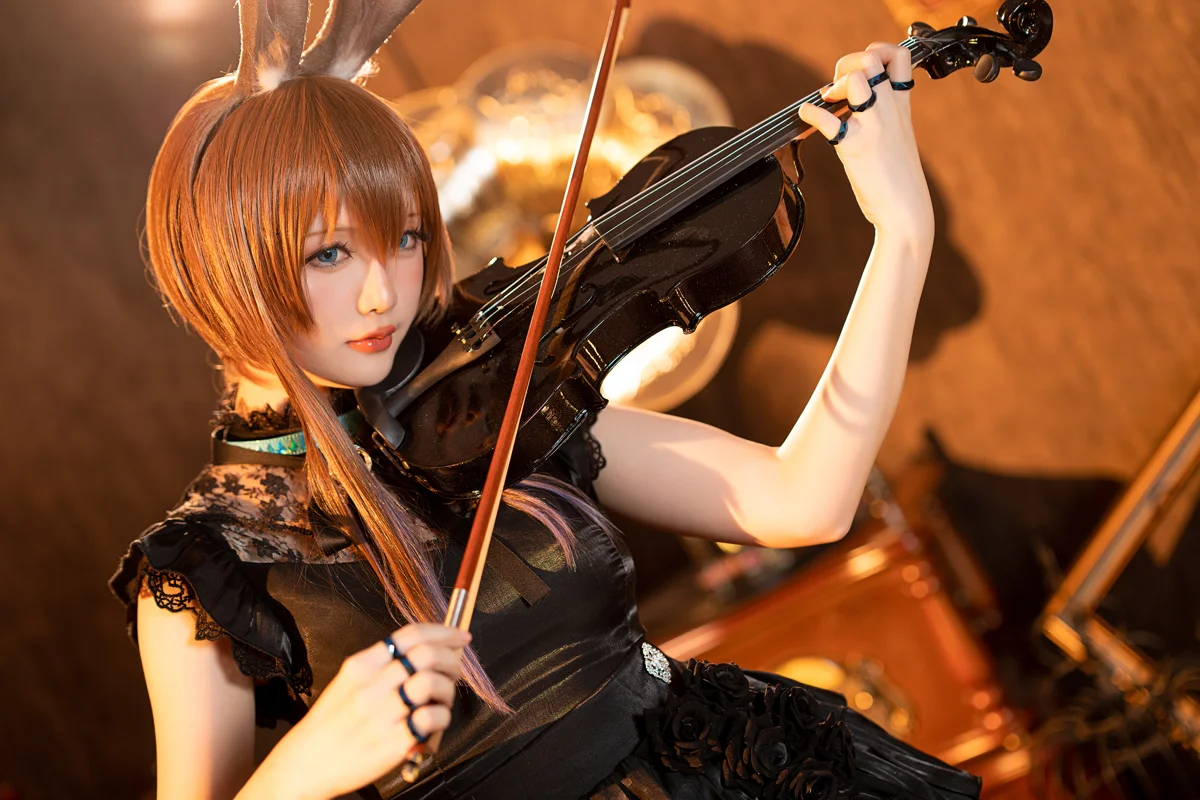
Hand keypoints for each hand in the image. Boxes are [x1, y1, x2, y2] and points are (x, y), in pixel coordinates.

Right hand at [260, 624, 469, 799]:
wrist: (306, 763)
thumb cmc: (332, 723)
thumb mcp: (349, 681)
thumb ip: (384, 664)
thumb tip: (429, 650)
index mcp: (361, 666)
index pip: (410, 635)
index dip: (443, 632)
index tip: (459, 636)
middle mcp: (371, 686)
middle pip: (426, 654)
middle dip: (451, 658)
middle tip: (454, 669)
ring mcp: (382, 715)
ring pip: (431, 683)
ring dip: (447, 688)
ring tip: (441, 699)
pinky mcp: (392, 743)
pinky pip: (432, 719)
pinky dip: (442, 717)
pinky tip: (433, 721)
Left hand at [799, 43, 932, 239]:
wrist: (906, 210)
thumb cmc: (898, 177)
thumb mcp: (899, 136)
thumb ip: (884, 114)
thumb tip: (853, 101)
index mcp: (901, 105)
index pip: (898, 56)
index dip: (876, 52)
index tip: (861, 69)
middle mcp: (889, 110)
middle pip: (871, 61)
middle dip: (847, 64)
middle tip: (837, 87)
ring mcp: (873, 127)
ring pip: (855, 81)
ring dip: (834, 85)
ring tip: (829, 102)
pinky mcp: (855, 148)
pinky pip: (828, 121)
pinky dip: (811, 113)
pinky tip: (807, 115)